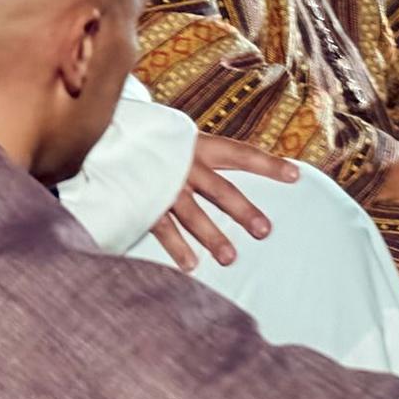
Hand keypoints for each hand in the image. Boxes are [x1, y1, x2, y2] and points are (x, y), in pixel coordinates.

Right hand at [148, 135, 298, 270]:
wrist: (102, 132)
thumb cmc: (154, 144)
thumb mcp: (182, 141)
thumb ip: (208, 161)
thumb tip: (242, 184)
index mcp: (199, 147)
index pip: (241, 155)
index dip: (268, 165)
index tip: (296, 176)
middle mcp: (183, 165)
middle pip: (220, 190)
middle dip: (243, 211)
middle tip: (264, 231)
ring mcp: (162, 185)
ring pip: (192, 214)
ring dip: (211, 236)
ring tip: (229, 258)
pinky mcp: (141, 201)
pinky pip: (162, 228)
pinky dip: (176, 248)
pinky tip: (191, 266)